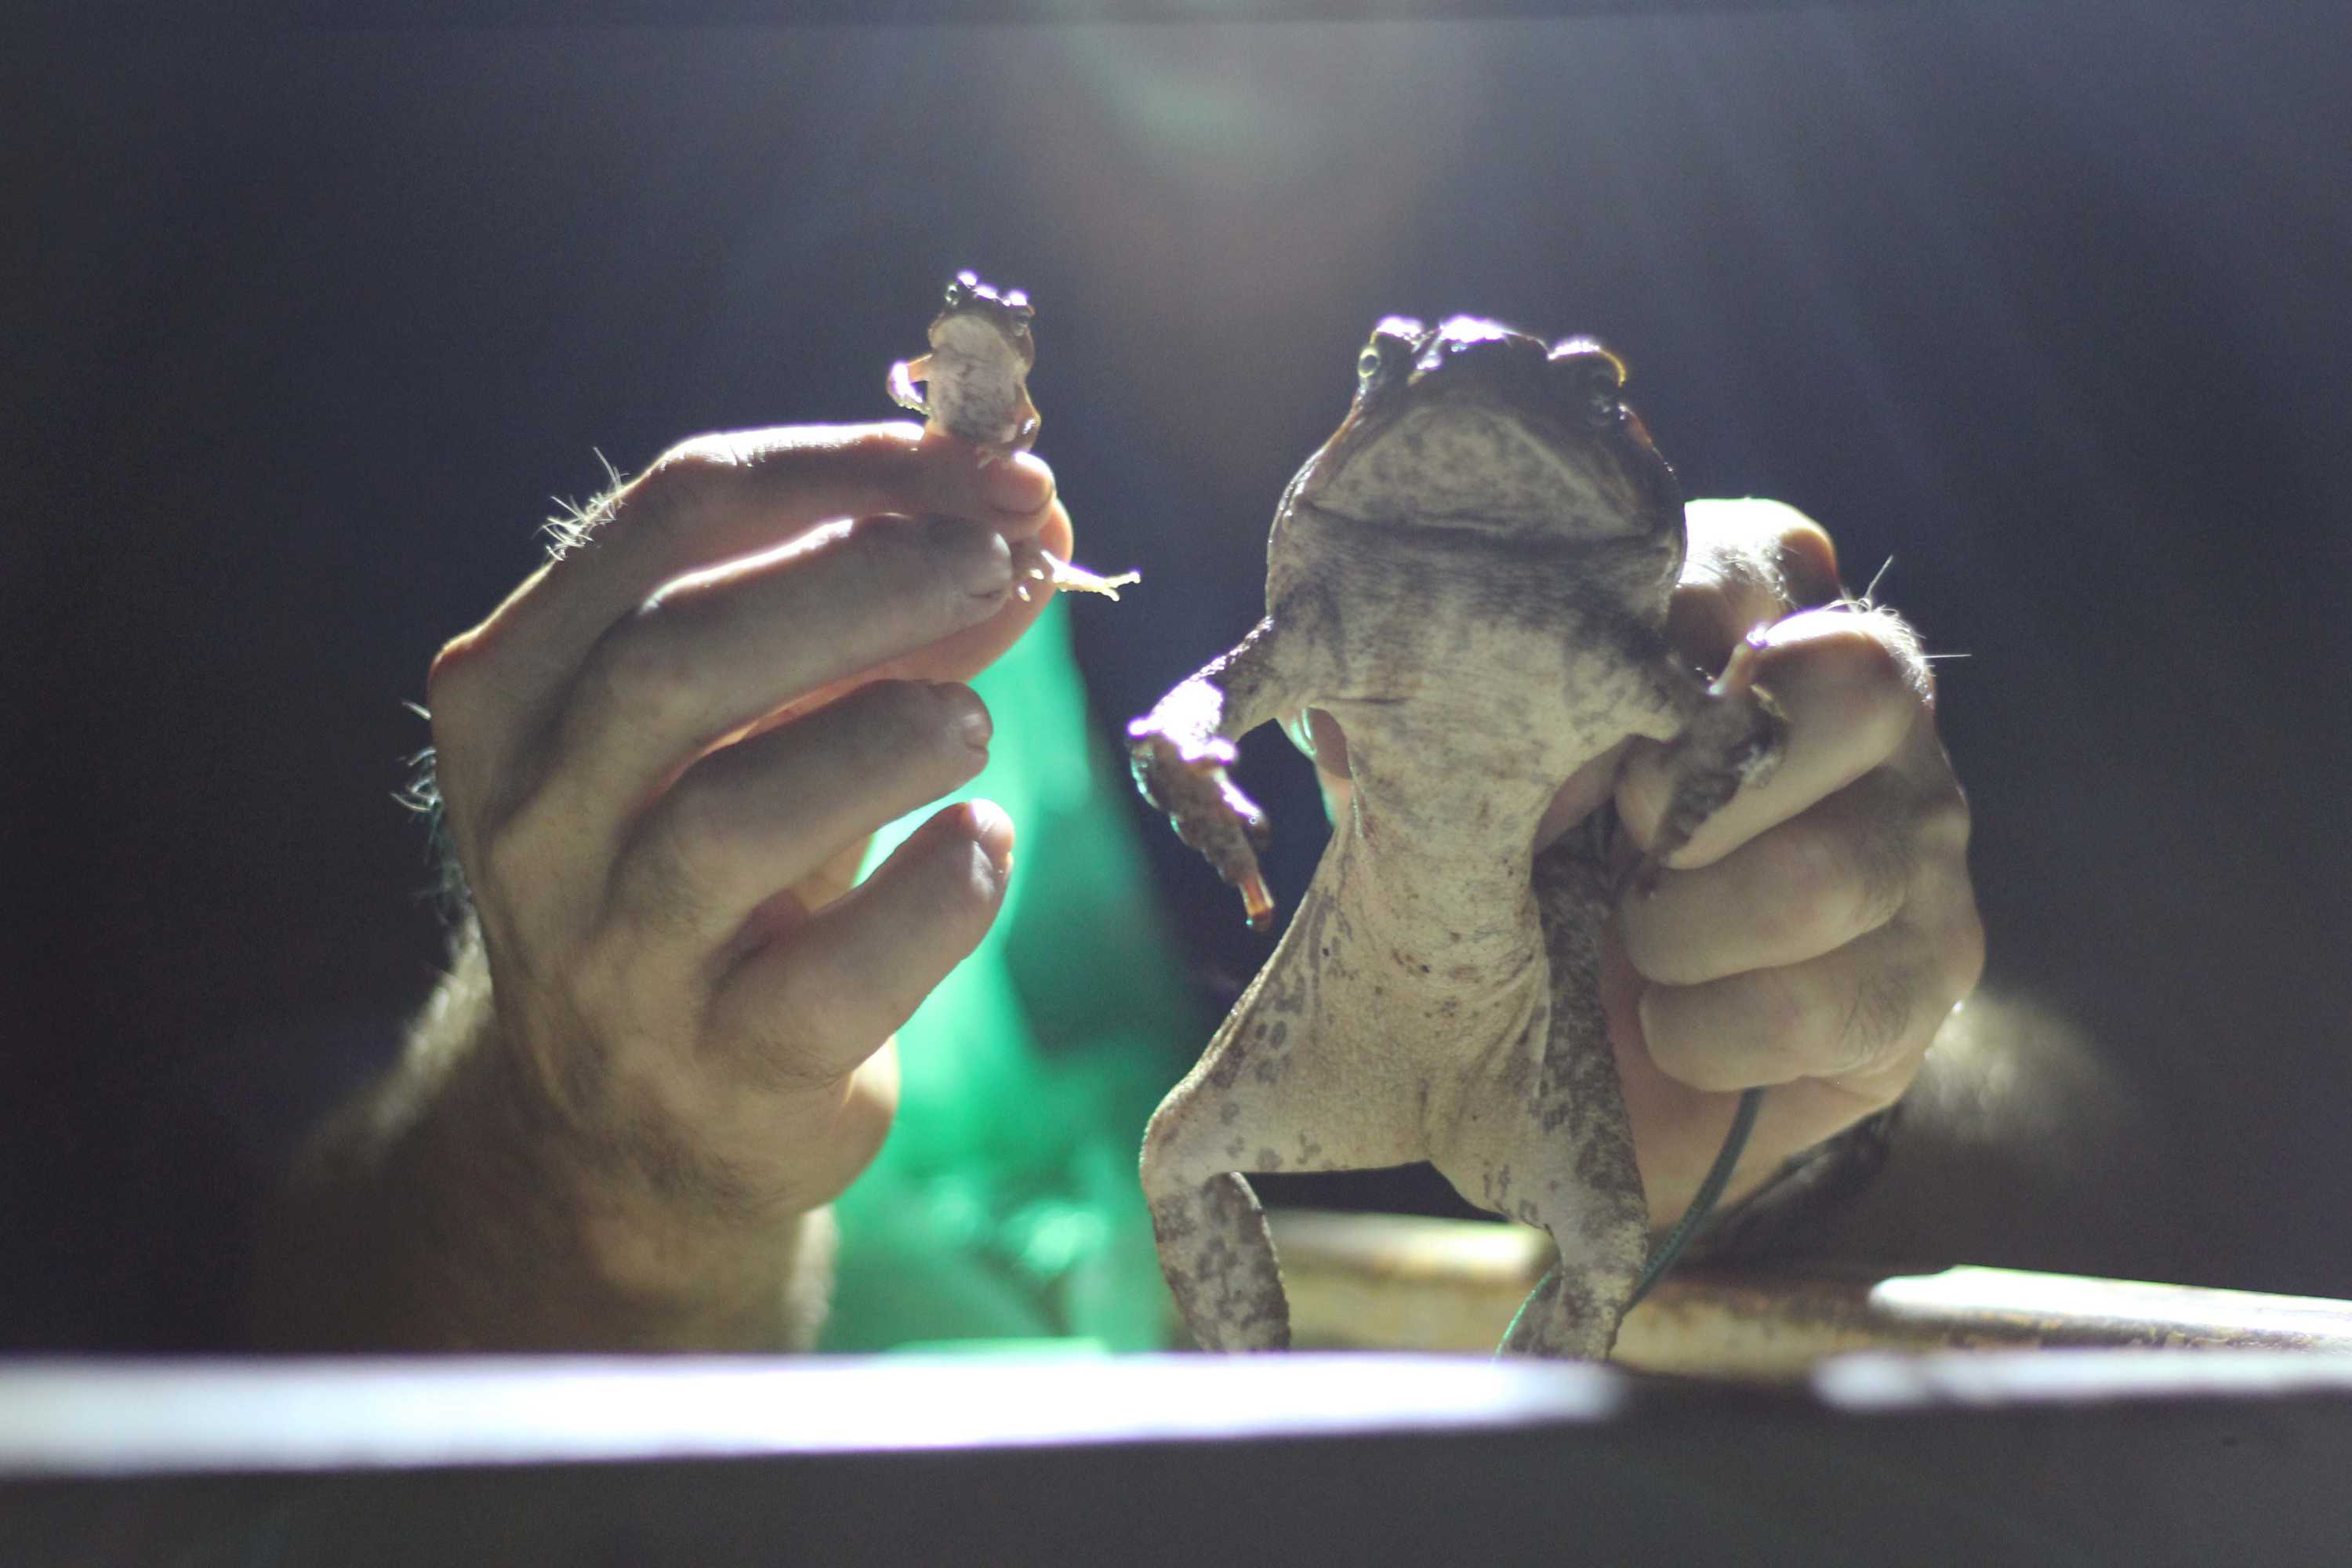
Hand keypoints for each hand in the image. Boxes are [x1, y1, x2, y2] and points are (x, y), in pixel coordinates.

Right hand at [420, 423, 1071, 1327]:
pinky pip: (828, 979)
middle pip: (677, 656)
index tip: (1003, 467)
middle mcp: (529, 820)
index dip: (851, 470)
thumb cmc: (712, 868)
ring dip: (887, 738)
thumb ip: (875, 615)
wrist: (636, 1119)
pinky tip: (980, 851)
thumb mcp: (761, 723)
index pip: (670, 519)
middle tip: (1007, 565)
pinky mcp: (711, 1076)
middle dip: (866, 584)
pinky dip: (933, 898)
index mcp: (516, 685)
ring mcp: (606, 960)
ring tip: (973, 724)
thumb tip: (1032, 510)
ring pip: (727, 819)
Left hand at [1304, 500, 1983, 1228]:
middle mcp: (1873, 711)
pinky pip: (1836, 1001)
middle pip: (1857, 684)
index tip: (1588, 726)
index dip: (1674, 628)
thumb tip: (1340, 717)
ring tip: (1633, 949)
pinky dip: (1713, 1034)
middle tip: (1622, 838)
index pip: (1765, 553)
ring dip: (1686, 934)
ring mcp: (1919, 836)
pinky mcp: (1934, 969)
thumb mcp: (1457, 797)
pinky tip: (1671, 1030)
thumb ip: (1419, 730)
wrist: (1593, 1067)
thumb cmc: (1528, 887)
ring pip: (1830, 868)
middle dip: (1701, 784)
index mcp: (1754, 628)